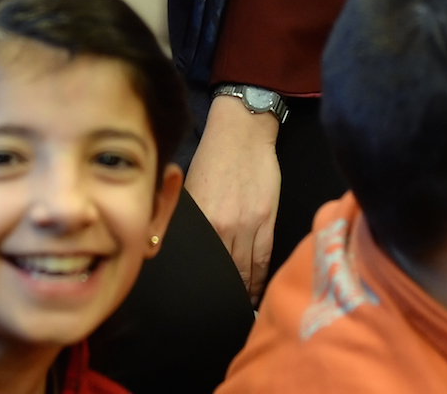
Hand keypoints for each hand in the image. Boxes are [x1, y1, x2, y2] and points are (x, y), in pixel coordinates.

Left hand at [186, 94, 280, 301]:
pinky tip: (253, 293)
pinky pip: (262, 260)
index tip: (195, 302)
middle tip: (214, 313)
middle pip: (221, 272)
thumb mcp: (190, 189)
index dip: (198, 286)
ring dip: (239, 294)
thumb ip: (188, 221)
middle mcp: (222, 227)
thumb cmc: (212, 158)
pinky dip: (257, 280)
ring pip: (243, 271)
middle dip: (218, 295)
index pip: (198, 263)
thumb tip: (180, 248)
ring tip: (234, 310)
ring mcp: (247, 226)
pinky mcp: (266, 221)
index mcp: (199, 219)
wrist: (242, 133)